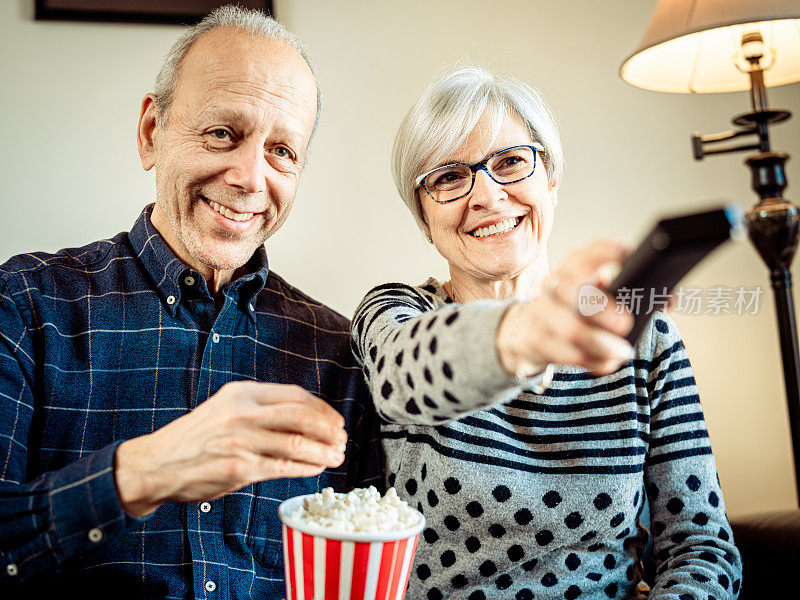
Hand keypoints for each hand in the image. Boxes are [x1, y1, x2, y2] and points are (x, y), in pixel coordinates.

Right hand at [115, 382, 346, 515]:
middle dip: (329, 428)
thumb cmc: (195, 438)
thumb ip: (259, 408)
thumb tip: (304, 417)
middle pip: (301, 416)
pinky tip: (316, 468)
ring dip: (323, 450)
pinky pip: (283, 467)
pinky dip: (305, 467)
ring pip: (296, 442)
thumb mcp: (225, 408)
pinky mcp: (239, 468)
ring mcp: (241, 441)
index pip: (294, 395)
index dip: (322, 408)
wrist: (157, 463)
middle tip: (342, 437)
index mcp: (241, 393)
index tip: (335, 419)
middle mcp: (242, 413)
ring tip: (336, 455)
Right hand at [497, 238, 637, 376]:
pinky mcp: (534, 339)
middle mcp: (554, 282)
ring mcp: (541, 311)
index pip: (589, 250)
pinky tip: (606, 363)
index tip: (629, 257)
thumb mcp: (599, 294)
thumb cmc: (578, 311)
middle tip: (626, 323)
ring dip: (600, 343)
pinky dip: (590, 360)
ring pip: (570, 328)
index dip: (608, 252)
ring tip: (622, 352)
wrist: (531, 331)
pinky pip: (564, 353)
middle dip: (602, 307)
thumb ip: (633, 292)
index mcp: (574, 263)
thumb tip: (670, 298)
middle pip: (573, 288)